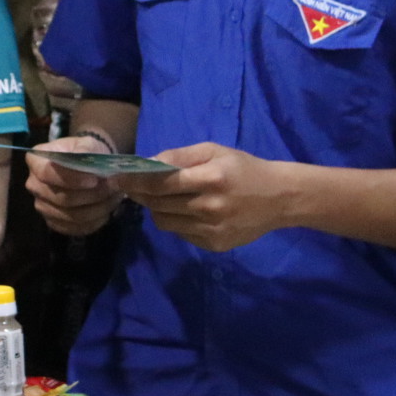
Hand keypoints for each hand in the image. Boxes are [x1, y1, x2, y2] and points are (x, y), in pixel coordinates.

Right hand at [25, 136, 125, 236]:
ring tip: (114, 197)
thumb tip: (84, 162)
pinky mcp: (54, 222)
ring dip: (97, 209)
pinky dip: (94, 221)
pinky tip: (106, 210)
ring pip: (71, 216)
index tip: (94, 179)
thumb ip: (85, 150)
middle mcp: (34, 185)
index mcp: (36, 161)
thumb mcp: (87, 143)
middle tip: (113, 187)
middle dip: (91, 195)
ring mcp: (42, 206)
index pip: (46, 173)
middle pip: (60, 198)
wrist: (88, 166)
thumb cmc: (85, 152)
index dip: (70, 179)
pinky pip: (75, 228)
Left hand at [116, 142, 296, 252]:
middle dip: (140, 194)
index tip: (116, 178)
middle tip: (131, 186)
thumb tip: (147, 163)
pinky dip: (175, 221)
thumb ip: (179, 156)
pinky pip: (180, 233)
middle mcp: (210, 207)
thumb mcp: (213, 151)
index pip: (160, 183)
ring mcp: (212, 229)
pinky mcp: (215, 245)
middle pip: (158, 204)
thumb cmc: (243, 168)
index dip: (134, 181)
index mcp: (210, 178)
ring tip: (159, 197)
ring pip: (165, 221)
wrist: (279, 198)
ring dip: (155, 209)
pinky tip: (184, 210)